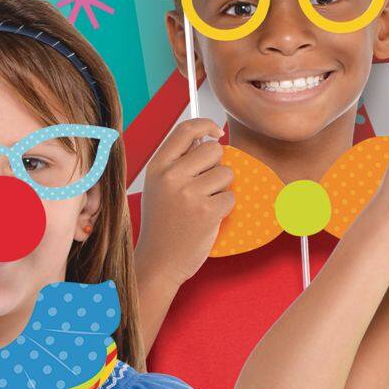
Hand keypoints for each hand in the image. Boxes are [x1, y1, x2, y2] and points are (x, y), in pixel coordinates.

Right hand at [136, 117, 234, 284]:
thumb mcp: (158, 188)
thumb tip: (208, 139)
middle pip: (213, 150)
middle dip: (217, 165)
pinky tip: (208, 219)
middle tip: (206, 186)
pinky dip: (225, 209)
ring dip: (222, 188)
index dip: (206, 125)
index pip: (186, 130)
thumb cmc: (162, 225)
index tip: (216, 132)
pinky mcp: (207, 212)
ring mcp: (189, 194)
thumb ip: (178, 163)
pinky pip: (230, 198)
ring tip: (204, 204)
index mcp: (158, 167)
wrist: (159, 262)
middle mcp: (172, 177)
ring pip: (226, 174)